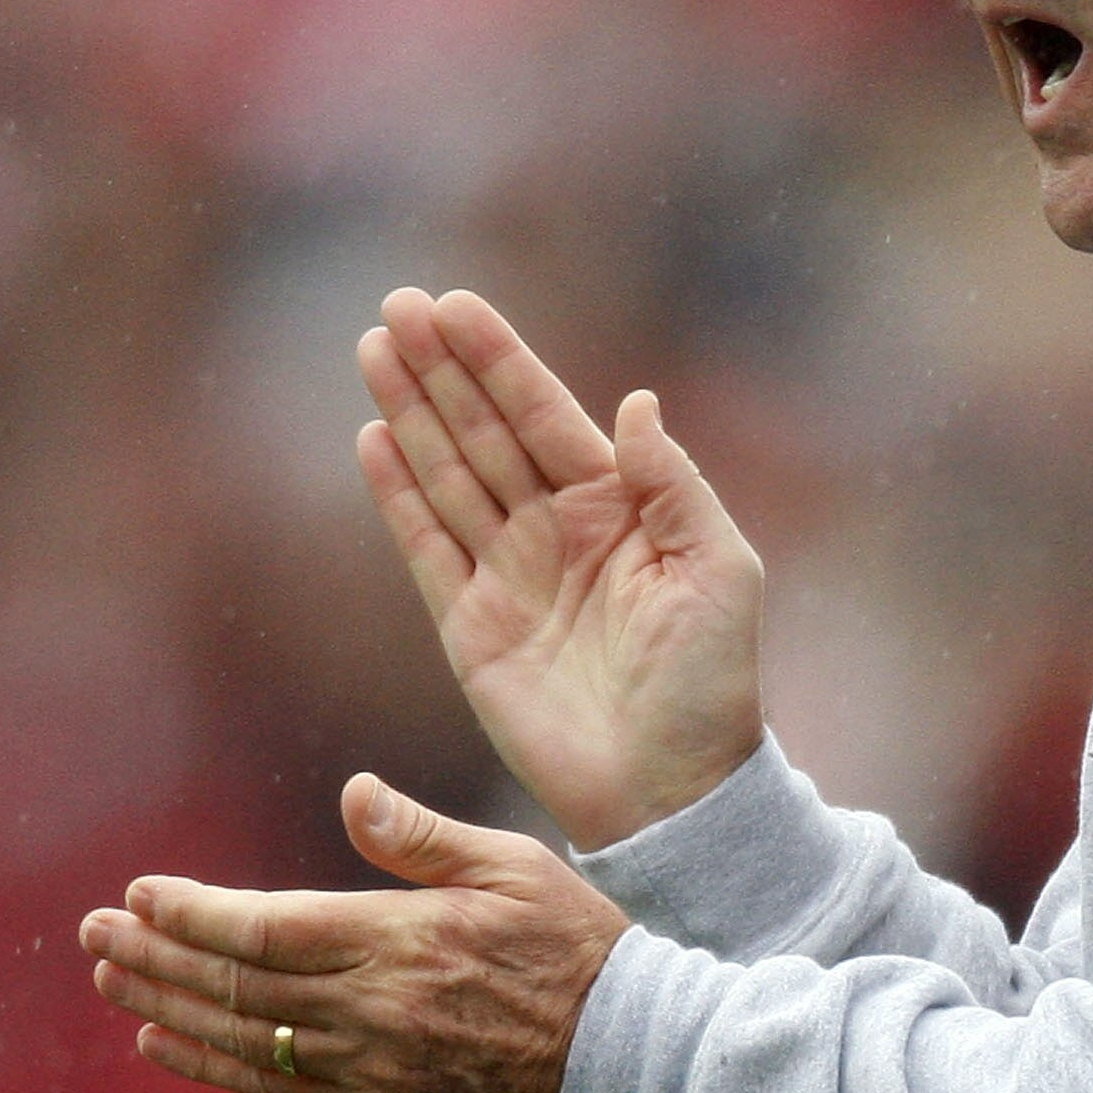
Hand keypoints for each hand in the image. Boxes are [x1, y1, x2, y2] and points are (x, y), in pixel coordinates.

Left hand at [79, 777, 632, 1092]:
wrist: (629, 1060)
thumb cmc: (581, 950)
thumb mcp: (515, 867)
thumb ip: (424, 838)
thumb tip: (353, 793)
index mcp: (402, 938)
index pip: (267, 926)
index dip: (194, 913)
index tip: (142, 894)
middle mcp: (374, 1007)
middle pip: (239, 982)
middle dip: (156, 956)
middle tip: (95, 933)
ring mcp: (375, 1065)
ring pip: (246, 1037)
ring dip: (169, 1007)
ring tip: (112, 981)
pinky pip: (279, 1089)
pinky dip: (213, 1065)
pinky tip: (165, 1043)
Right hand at [357, 287, 764, 852]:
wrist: (671, 789)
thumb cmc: (712, 683)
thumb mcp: (719, 571)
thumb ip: (673, 484)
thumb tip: (636, 404)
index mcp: (620, 509)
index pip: (547, 416)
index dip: (500, 360)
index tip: (454, 303)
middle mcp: (558, 532)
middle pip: (485, 432)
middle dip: (441, 369)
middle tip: (396, 305)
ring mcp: (509, 577)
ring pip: (448, 475)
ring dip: (410, 414)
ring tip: (373, 350)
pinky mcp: (470, 628)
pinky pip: (426, 548)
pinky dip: (397, 496)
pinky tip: (373, 440)